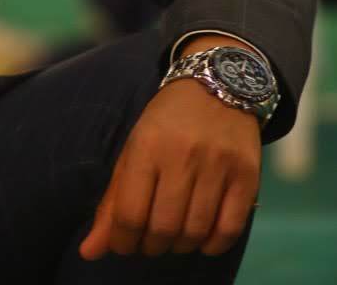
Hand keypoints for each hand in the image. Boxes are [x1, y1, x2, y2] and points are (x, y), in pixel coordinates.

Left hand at [79, 77, 261, 259]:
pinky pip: (229, 230)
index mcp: (147, 145)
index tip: (123, 244)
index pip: (129, 213)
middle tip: (149, 240)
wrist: (217, 84)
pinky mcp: (247, 175)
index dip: (122, 241)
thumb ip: (112, 202)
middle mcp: (182, 155)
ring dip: (180, 246)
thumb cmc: (167, 122)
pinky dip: (212, 245)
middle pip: (162, 228)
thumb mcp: (133, 149)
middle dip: (150, 246)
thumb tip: (89, 252)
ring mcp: (218, 166)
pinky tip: (202, 237)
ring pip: (194, 232)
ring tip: (174, 236)